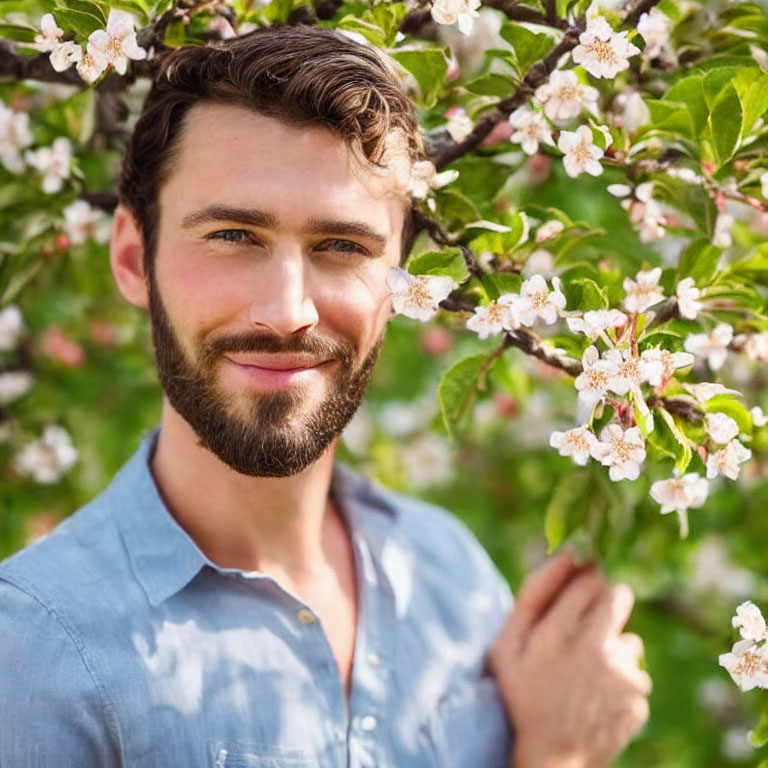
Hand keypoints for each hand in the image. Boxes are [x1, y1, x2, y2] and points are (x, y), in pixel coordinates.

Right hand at [488, 551, 650, 767]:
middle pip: (618, 596)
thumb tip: (568, 552)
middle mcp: (596, 647)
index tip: (578, 584)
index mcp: (559, 630)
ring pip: (628, 637)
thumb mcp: (507, 644)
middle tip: (585, 623)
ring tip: (585, 673)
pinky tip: (597, 697)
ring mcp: (622, 674)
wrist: (550, 760)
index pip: (589, 575)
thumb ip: (534, 594)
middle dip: (604, 601)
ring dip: (612, 645)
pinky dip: (620, 679)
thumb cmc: (520, 695)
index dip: (584, 576)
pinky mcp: (638, 697)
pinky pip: (634, 672)